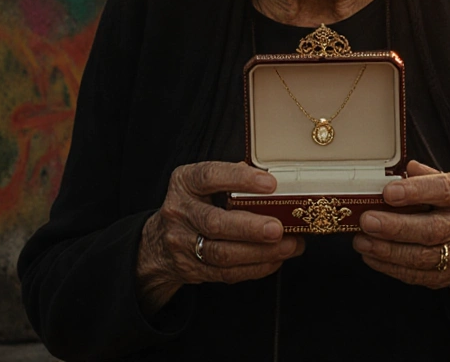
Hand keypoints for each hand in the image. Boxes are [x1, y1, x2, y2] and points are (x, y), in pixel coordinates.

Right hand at [136, 162, 304, 312]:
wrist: (160, 244)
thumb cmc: (194, 205)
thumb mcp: (202, 184)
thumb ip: (231, 179)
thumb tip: (275, 181)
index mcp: (184, 183)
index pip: (209, 176)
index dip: (240, 179)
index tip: (270, 183)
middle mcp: (180, 212)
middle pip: (215, 223)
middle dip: (251, 228)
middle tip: (279, 228)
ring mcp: (184, 244)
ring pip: (223, 253)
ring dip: (261, 252)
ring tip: (289, 246)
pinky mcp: (193, 269)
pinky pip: (227, 273)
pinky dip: (256, 267)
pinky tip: (275, 259)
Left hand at [353, 160, 449, 311]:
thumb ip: (426, 176)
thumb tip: (406, 169)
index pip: (444, 190)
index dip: (415, 191)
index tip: (388, 192)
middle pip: (431, 230)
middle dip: (395, 227)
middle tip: (367, 221)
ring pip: (420, 257)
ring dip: (386, 250)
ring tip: (362, 241)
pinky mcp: (446, 276)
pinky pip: (415, 275)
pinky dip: (389, 267)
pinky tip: (371, 256)